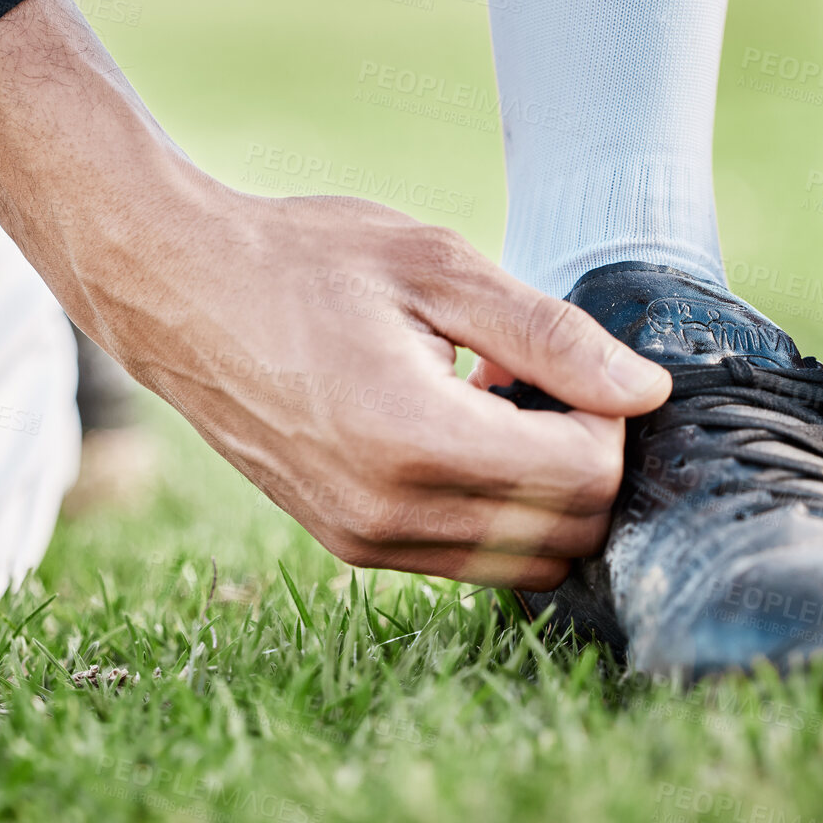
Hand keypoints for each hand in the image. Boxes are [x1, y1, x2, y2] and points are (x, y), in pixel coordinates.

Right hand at [0, 0, 670, 588]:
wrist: (177, 294)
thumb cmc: (303, 261)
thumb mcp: (437, 266)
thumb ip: (551, 336)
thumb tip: (645, 394)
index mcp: (416, 440)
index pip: (585, 475)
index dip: (608, 416)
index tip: (566, 362)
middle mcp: (390, 514)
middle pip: (568, 532)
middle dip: (586, 459)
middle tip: (539, 381)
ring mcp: (366, 541)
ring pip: (526, 561)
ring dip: (542, 491)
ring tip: (493, 403)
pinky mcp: (350, 546)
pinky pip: (469, 560)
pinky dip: (495, 509)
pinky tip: (457, 431)